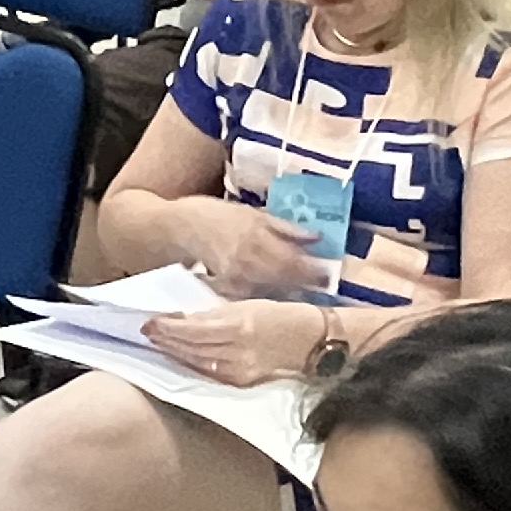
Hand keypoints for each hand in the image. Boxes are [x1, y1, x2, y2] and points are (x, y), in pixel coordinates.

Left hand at [141, 301, 319, 384]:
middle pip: (191, 347)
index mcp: (239, 324)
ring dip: (174, 352)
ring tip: (158, 342)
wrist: (309, 340)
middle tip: (148, 331)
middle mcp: (237, 349)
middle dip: (166, 340)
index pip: (193, 329)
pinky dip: (192, 363)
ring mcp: (239, 368)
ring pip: (196, 361)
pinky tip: (180, 356)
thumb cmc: (279, 315)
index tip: (151, 321)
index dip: (169, 327)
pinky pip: (209, 372)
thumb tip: (185, 317)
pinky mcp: (242, 380)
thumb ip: (215, 312)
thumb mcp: (245, 304)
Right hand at [195, 204, 335, 300]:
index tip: (329, 273)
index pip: (293, 260)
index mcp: (257, 237)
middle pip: (286, 279)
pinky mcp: (228, 289)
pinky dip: (269, 295)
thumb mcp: (253, 214)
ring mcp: (237, 278)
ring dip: (291, 290)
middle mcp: (248, 261)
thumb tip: (317, 236)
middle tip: (322, 284)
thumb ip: (285, 227)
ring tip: (303, 288)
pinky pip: (256, 296)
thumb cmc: (218, 216)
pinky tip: (276, 292)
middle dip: (307, 283)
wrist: (181, 229)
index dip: (313, 269)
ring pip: (273, 291)